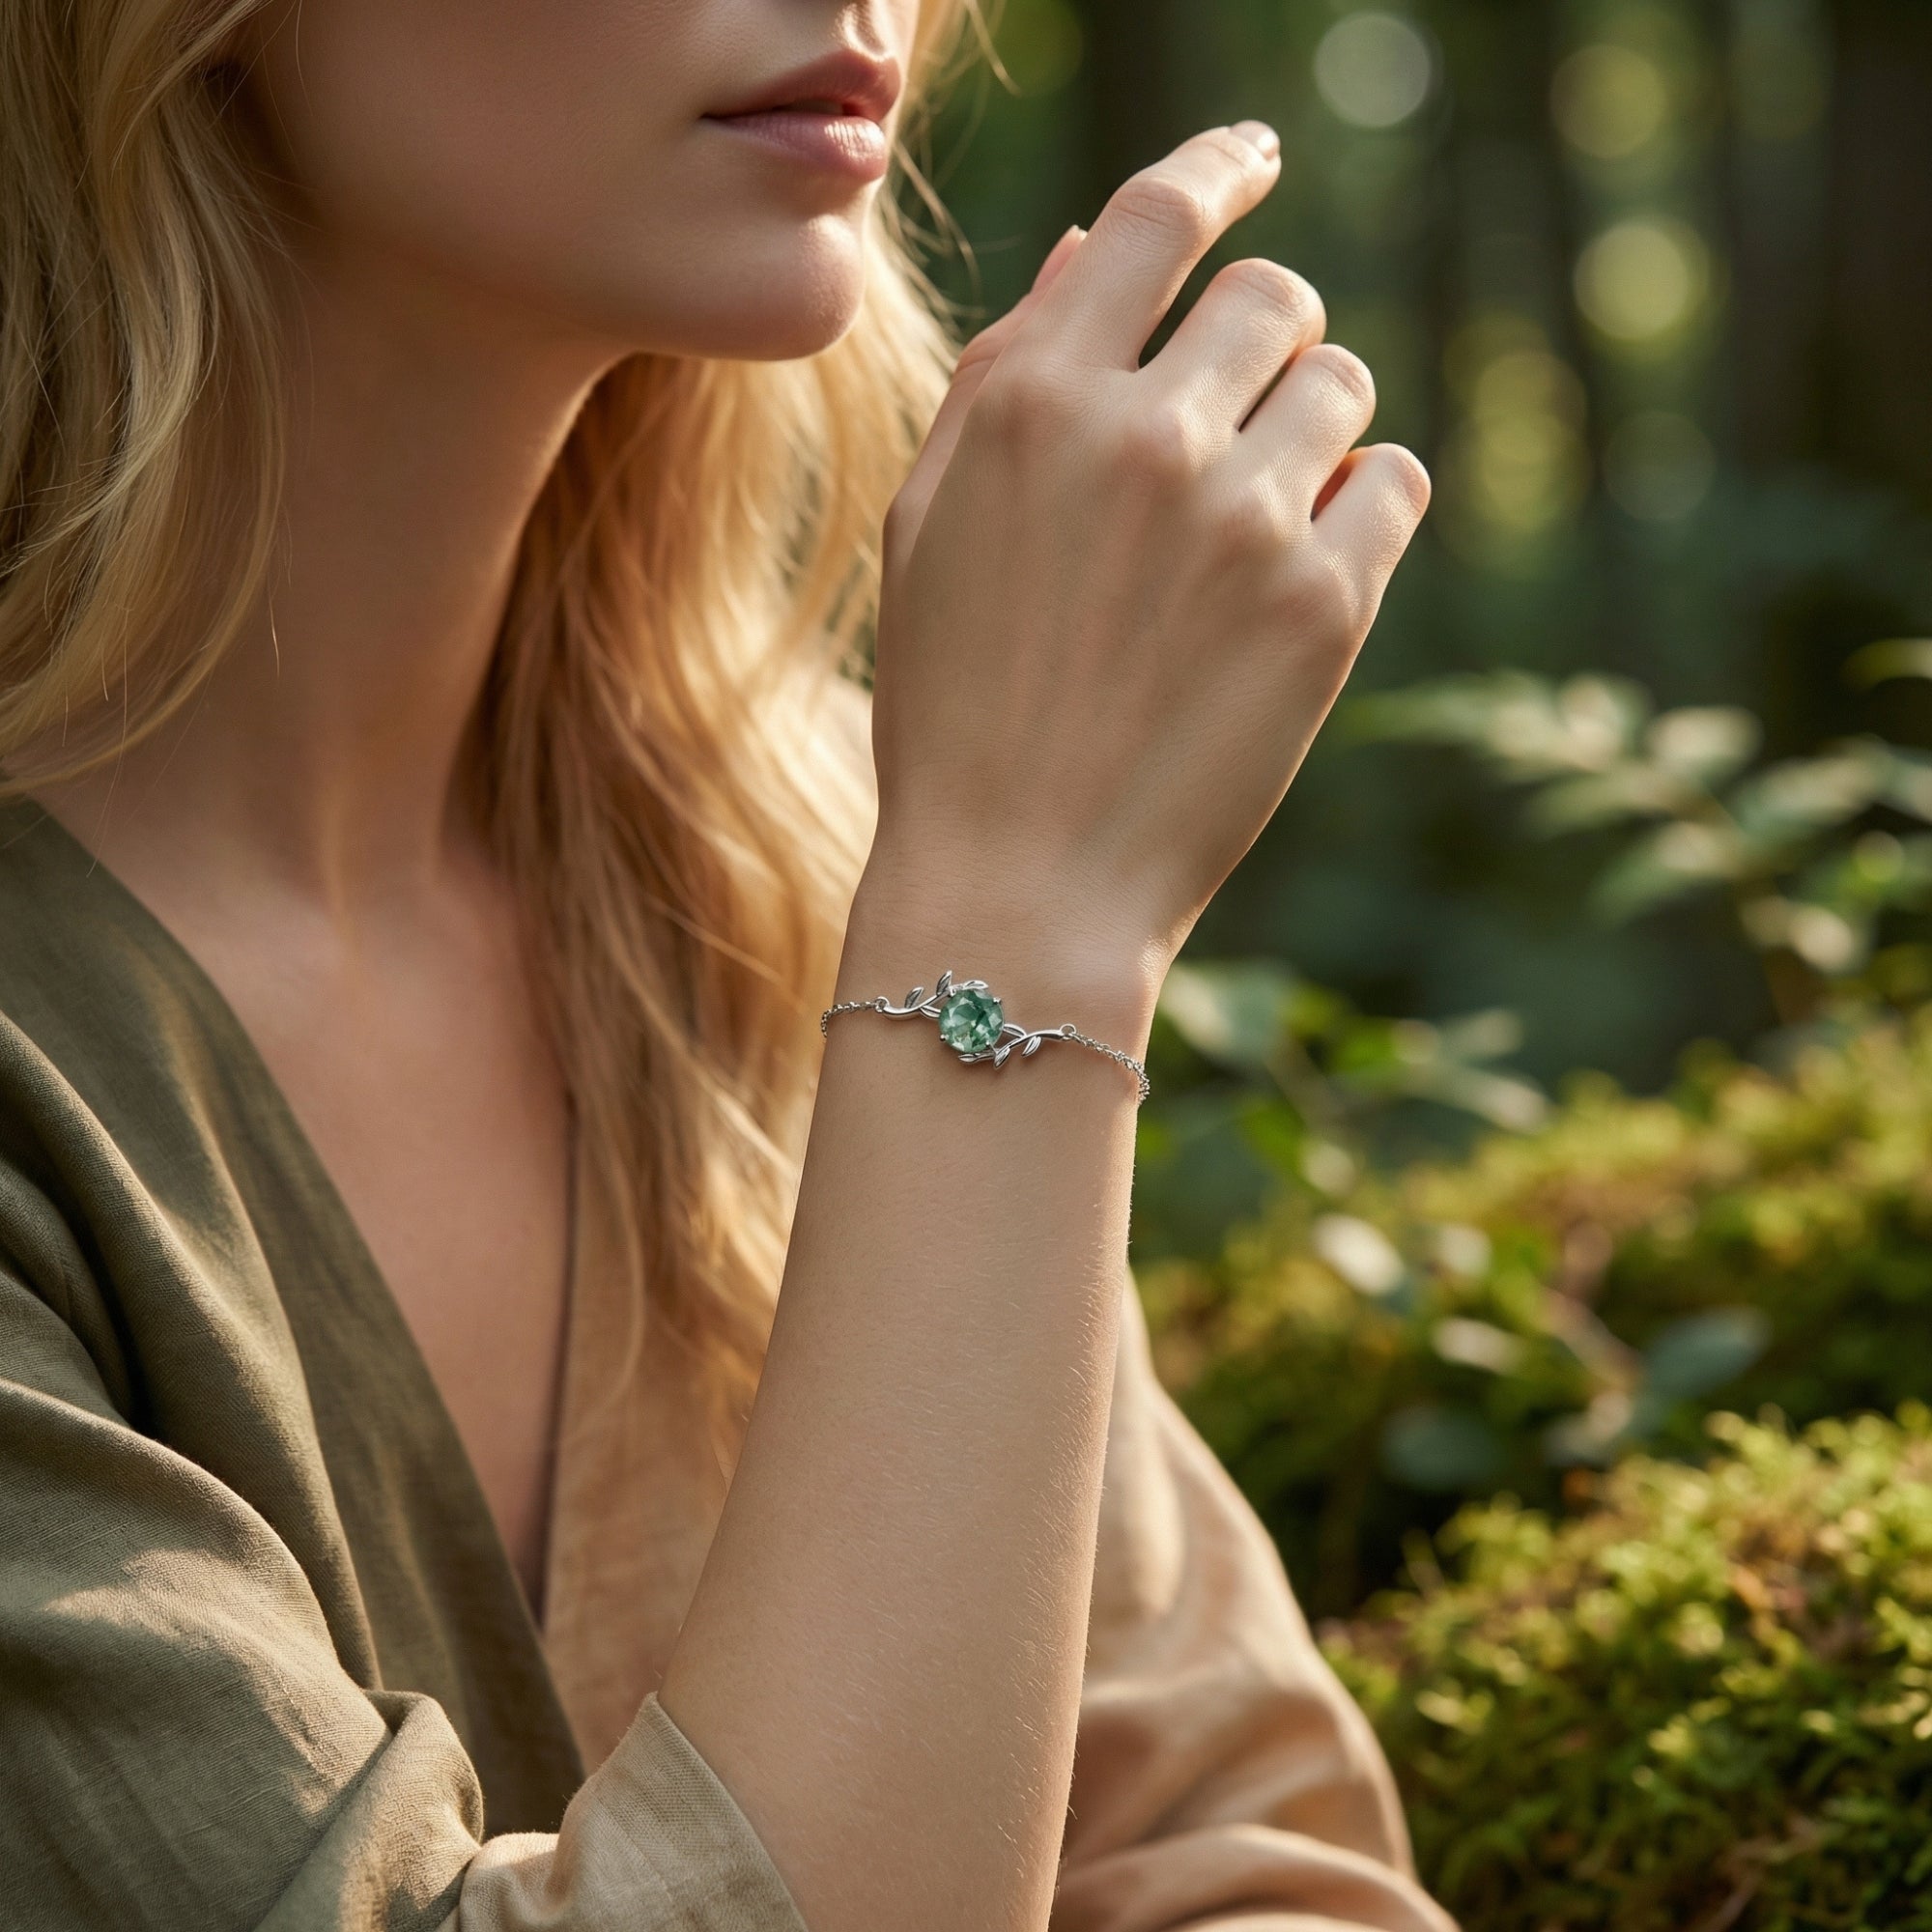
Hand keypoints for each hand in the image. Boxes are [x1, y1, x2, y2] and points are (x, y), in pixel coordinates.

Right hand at [866, 123, 1429, 990]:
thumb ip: (1006, 373)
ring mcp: (1244, 521)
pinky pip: (1397, 483)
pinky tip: (1296, 576)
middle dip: (1265, 341)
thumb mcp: (930, 530)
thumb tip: (1095, 243)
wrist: (1020, 886)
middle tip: (1235, 422)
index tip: (1258, 157)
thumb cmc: (956, 712)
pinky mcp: (1325, 607)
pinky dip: (1362, 510)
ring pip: (1345, 386)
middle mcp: (1144, 438)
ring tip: (1248, 531)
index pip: (1158, 218)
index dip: (1222, 167)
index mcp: (1033, 405)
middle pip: (1275, 297)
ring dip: (1312, 432)